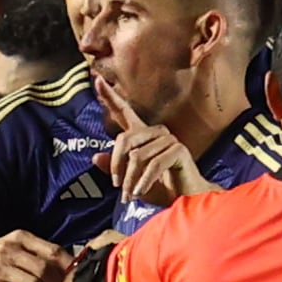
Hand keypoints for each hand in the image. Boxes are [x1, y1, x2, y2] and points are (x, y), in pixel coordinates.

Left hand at [94, 74, 207, 205]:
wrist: (185, 201)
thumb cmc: (160, 189)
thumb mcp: (131, 180)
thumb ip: (114, 169)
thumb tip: (95, 157)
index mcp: (142, 135)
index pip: (124, 111)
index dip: (110, 97)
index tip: (96, 80)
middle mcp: (155, 132)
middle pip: (124, 139)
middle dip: (117, 166)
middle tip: (119, 189)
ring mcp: (168, 139)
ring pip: (137, 156)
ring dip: (131, 180)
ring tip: (131, 195)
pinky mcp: (179, 149)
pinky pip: (153, 164)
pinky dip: (144, 181)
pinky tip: (140, 192)